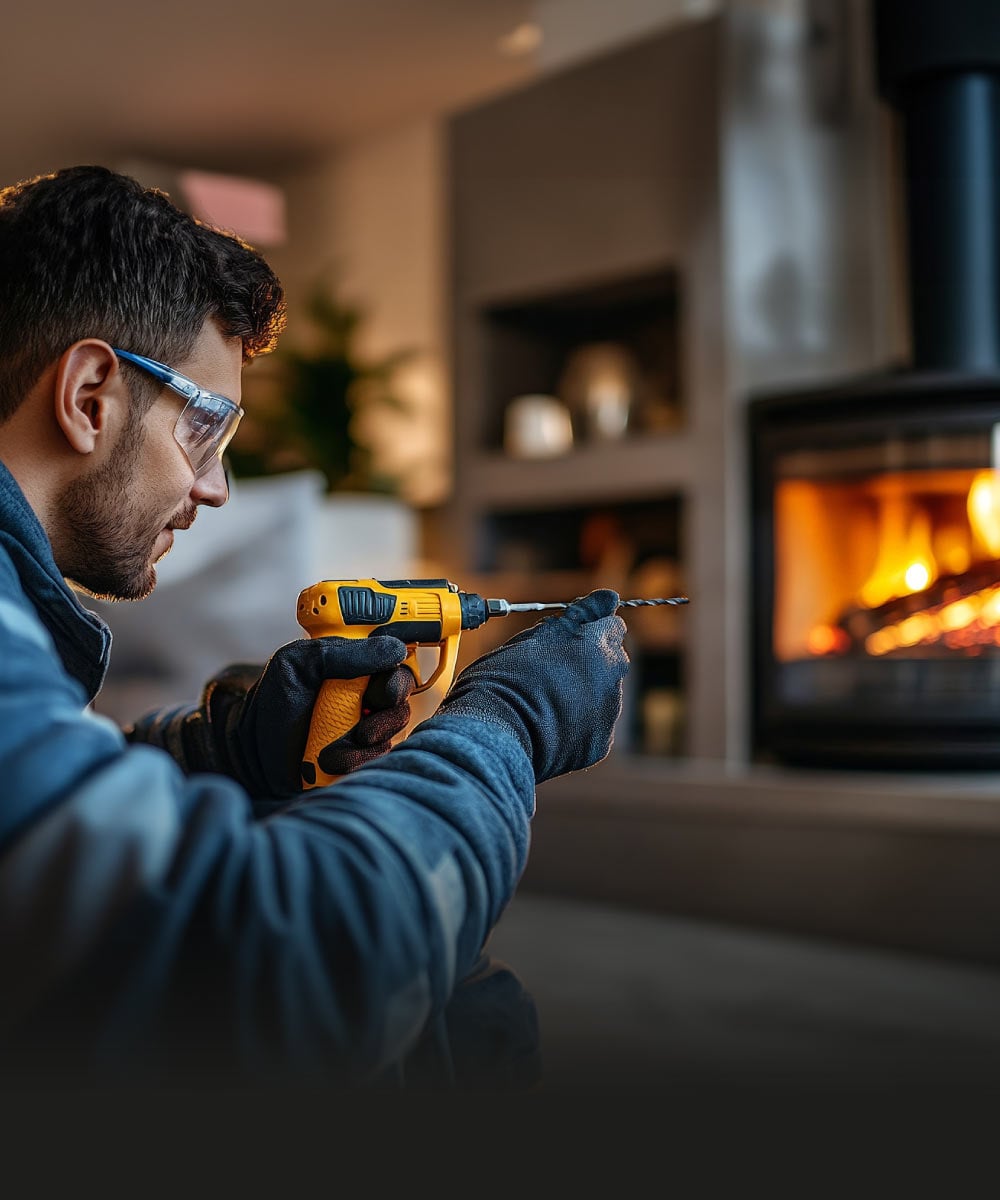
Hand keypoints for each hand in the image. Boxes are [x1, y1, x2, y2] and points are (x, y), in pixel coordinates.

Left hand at [208, 636, 414, 795]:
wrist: (253, 755)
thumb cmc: (273, 705)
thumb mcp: (299, 665)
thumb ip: (343, 654)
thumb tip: (394, 649)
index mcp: (353, 666)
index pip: (395, 663)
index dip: (397, 676)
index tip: (383, 690)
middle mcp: (364, 694)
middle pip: (401, 699)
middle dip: (387, 712)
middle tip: (365, 720)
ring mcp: (365, 726)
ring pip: (392, 731)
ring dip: (365, 741)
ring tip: (332, 748)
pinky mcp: (361, 755)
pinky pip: (377, 757)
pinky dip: (355, 760)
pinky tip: (329, 759)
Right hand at [434, 589, 628, 782]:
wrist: (495, 732)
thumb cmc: (508, 678)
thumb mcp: (537, 636)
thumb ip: (580, 615)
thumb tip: (610, 596)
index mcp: (598, 645)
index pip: (612, 626)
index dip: (590, 630)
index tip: (571, 639)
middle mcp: (612, 678)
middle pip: (612, 661)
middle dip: (592, 662)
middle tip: (553, 670)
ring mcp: (608, 713)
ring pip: (605, 695)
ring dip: (586, 694)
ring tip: (546, 701)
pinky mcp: (599, 744)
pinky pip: (595, 727)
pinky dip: (580, 725)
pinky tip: (551, 724)